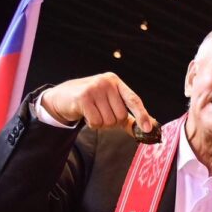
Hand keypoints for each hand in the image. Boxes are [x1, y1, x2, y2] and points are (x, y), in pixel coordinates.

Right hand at [40, 72, 154, 131]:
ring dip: (101, 123)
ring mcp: (94, 89)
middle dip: (112, 122)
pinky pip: (96, 122)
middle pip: (121, 116)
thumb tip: (148, 128)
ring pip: (109, 121)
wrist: (63, 97)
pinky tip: (86, 114)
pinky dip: (92, 124)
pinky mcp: (83, 98)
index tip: (148, 129)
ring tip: (92, 112)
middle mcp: (107, 82)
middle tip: (101, 114)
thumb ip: (129, 116)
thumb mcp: (110, 104)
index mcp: (116, 82)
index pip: (134, 100)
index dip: (142, 115)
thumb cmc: (91, 102)